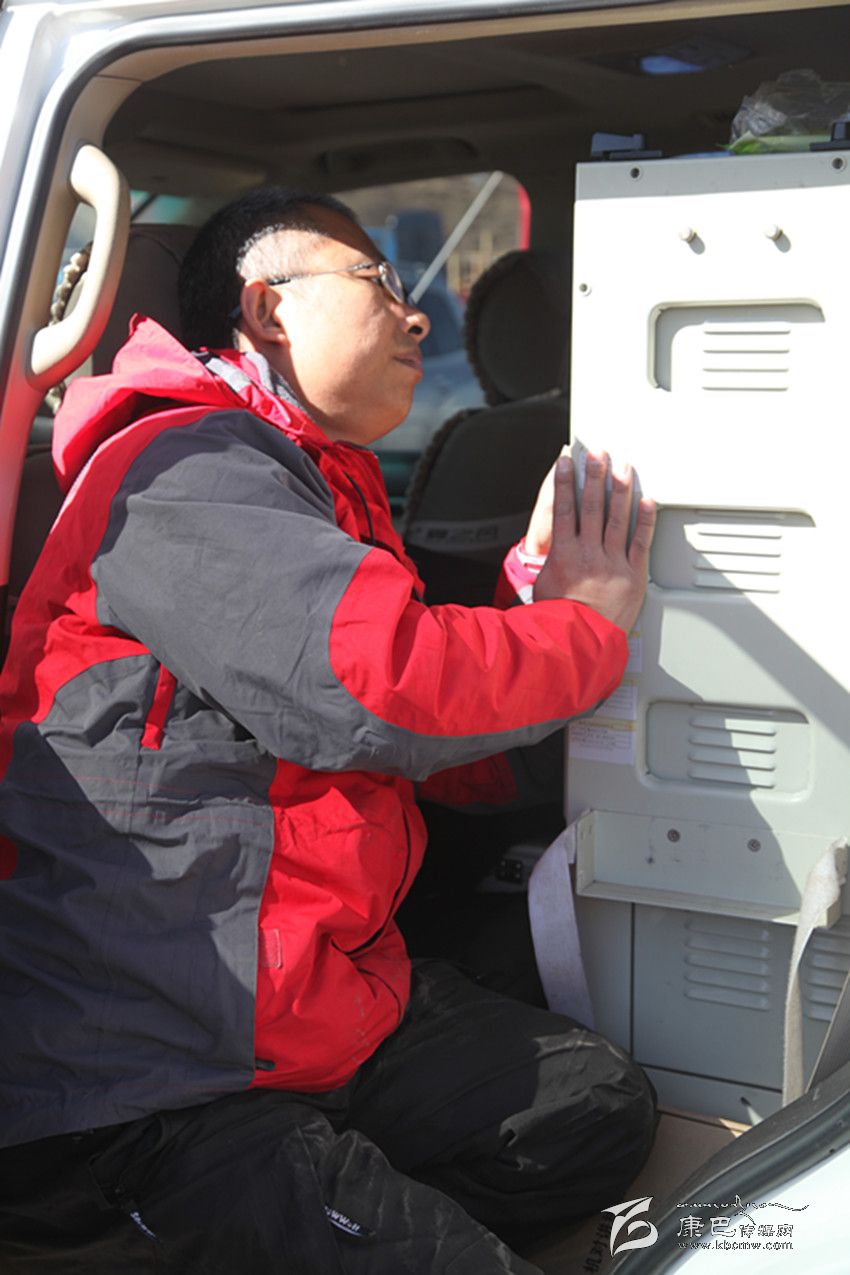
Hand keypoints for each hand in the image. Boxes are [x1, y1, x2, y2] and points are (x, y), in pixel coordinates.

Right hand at [531, 451, 655, 632]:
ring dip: (619, 490)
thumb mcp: (544, 586)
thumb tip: (555, 549)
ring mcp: (612, 564)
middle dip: (594, 476)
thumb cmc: (559, 621)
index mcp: (564, 555)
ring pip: (616, 519)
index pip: (564, 509)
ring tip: (622, 468)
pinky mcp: (633, 576)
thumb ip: (554, 562)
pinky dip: (644, 520)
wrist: (579, 646)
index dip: (565, 482)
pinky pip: (640, 542)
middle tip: (597, 454)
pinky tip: (646, 501)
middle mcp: (588, 555)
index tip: (567, 462)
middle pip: (591, 506)